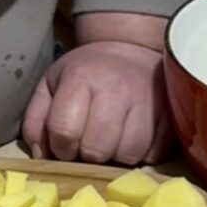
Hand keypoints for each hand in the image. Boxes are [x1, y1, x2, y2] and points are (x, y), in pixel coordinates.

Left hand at [21, 40, 173, 165]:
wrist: (129, 50)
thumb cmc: (85, 73)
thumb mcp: (50, 86)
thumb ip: (36, 121)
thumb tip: (41, 157)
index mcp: (81, 78)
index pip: (64, 131)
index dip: (60, 147)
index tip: (65, 143)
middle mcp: (116, 89)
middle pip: (97, 150)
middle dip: (88, 154)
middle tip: (89, 141)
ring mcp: (148, 103)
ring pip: (128, 155)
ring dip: (116, 156)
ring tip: (111, 139)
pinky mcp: (170, 115)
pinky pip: (153, 154)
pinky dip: (141, 154)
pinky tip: (132, 137)